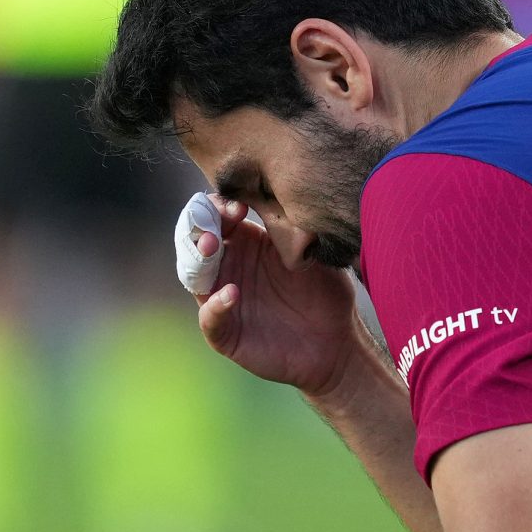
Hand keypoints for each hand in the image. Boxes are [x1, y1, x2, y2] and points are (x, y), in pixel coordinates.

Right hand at [188, 195, 366, 396]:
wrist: (338, 341)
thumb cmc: (327, 291)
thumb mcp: (309, 249)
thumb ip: (285, 223)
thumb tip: (267, 190)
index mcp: (244, 242)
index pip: (213, 216)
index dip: (217, 206)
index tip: (238, 205)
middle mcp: (227, 268)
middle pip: (194, 240)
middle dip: (199, 227)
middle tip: (215, 225)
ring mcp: (222, 300)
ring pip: (192, 275)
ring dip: (198, 259)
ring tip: (212, 246)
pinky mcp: (226, 333)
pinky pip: (209, 318)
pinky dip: (215, 305)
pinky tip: (232, 294)